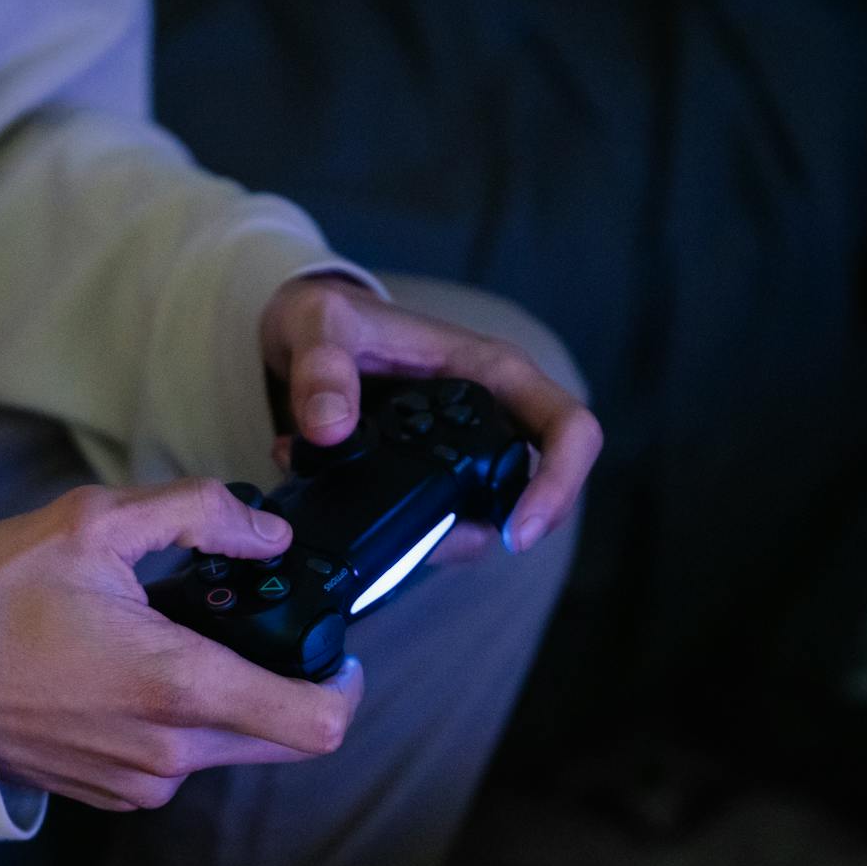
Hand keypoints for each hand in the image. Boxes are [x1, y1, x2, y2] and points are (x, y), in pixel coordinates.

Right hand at [0, 480, 365, 810]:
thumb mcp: (95, 525)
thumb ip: (200, 514)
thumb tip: (270, 534)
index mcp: (180, 688)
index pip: (317, 724)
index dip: (345, 686)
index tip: (334, 650)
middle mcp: (170, 753)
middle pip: (281, 737)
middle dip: (283, 682)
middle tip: (247, 622)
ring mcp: (139, 781)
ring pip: (229, 747)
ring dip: (225, 698)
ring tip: (169, 637)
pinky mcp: (112, 792)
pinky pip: (178, 759)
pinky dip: (178, 719)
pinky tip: (129, 670)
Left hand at [260, 275, 602, 561]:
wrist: (299, 338)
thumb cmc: (326, 318)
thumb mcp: (317, 324)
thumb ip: (321, 369)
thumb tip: (331, 430)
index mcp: (490, 371)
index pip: (567, 427)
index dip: (560, 483)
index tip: (519, 533)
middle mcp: (489, 415)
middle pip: (538, 489)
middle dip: (498, 530)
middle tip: (432, 548)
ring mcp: (462, 452)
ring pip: (486, 518)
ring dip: (437, 538)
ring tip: (375, 524)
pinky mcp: (429, 479)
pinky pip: (440, 522)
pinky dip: (404, 535)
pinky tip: (356, 517)